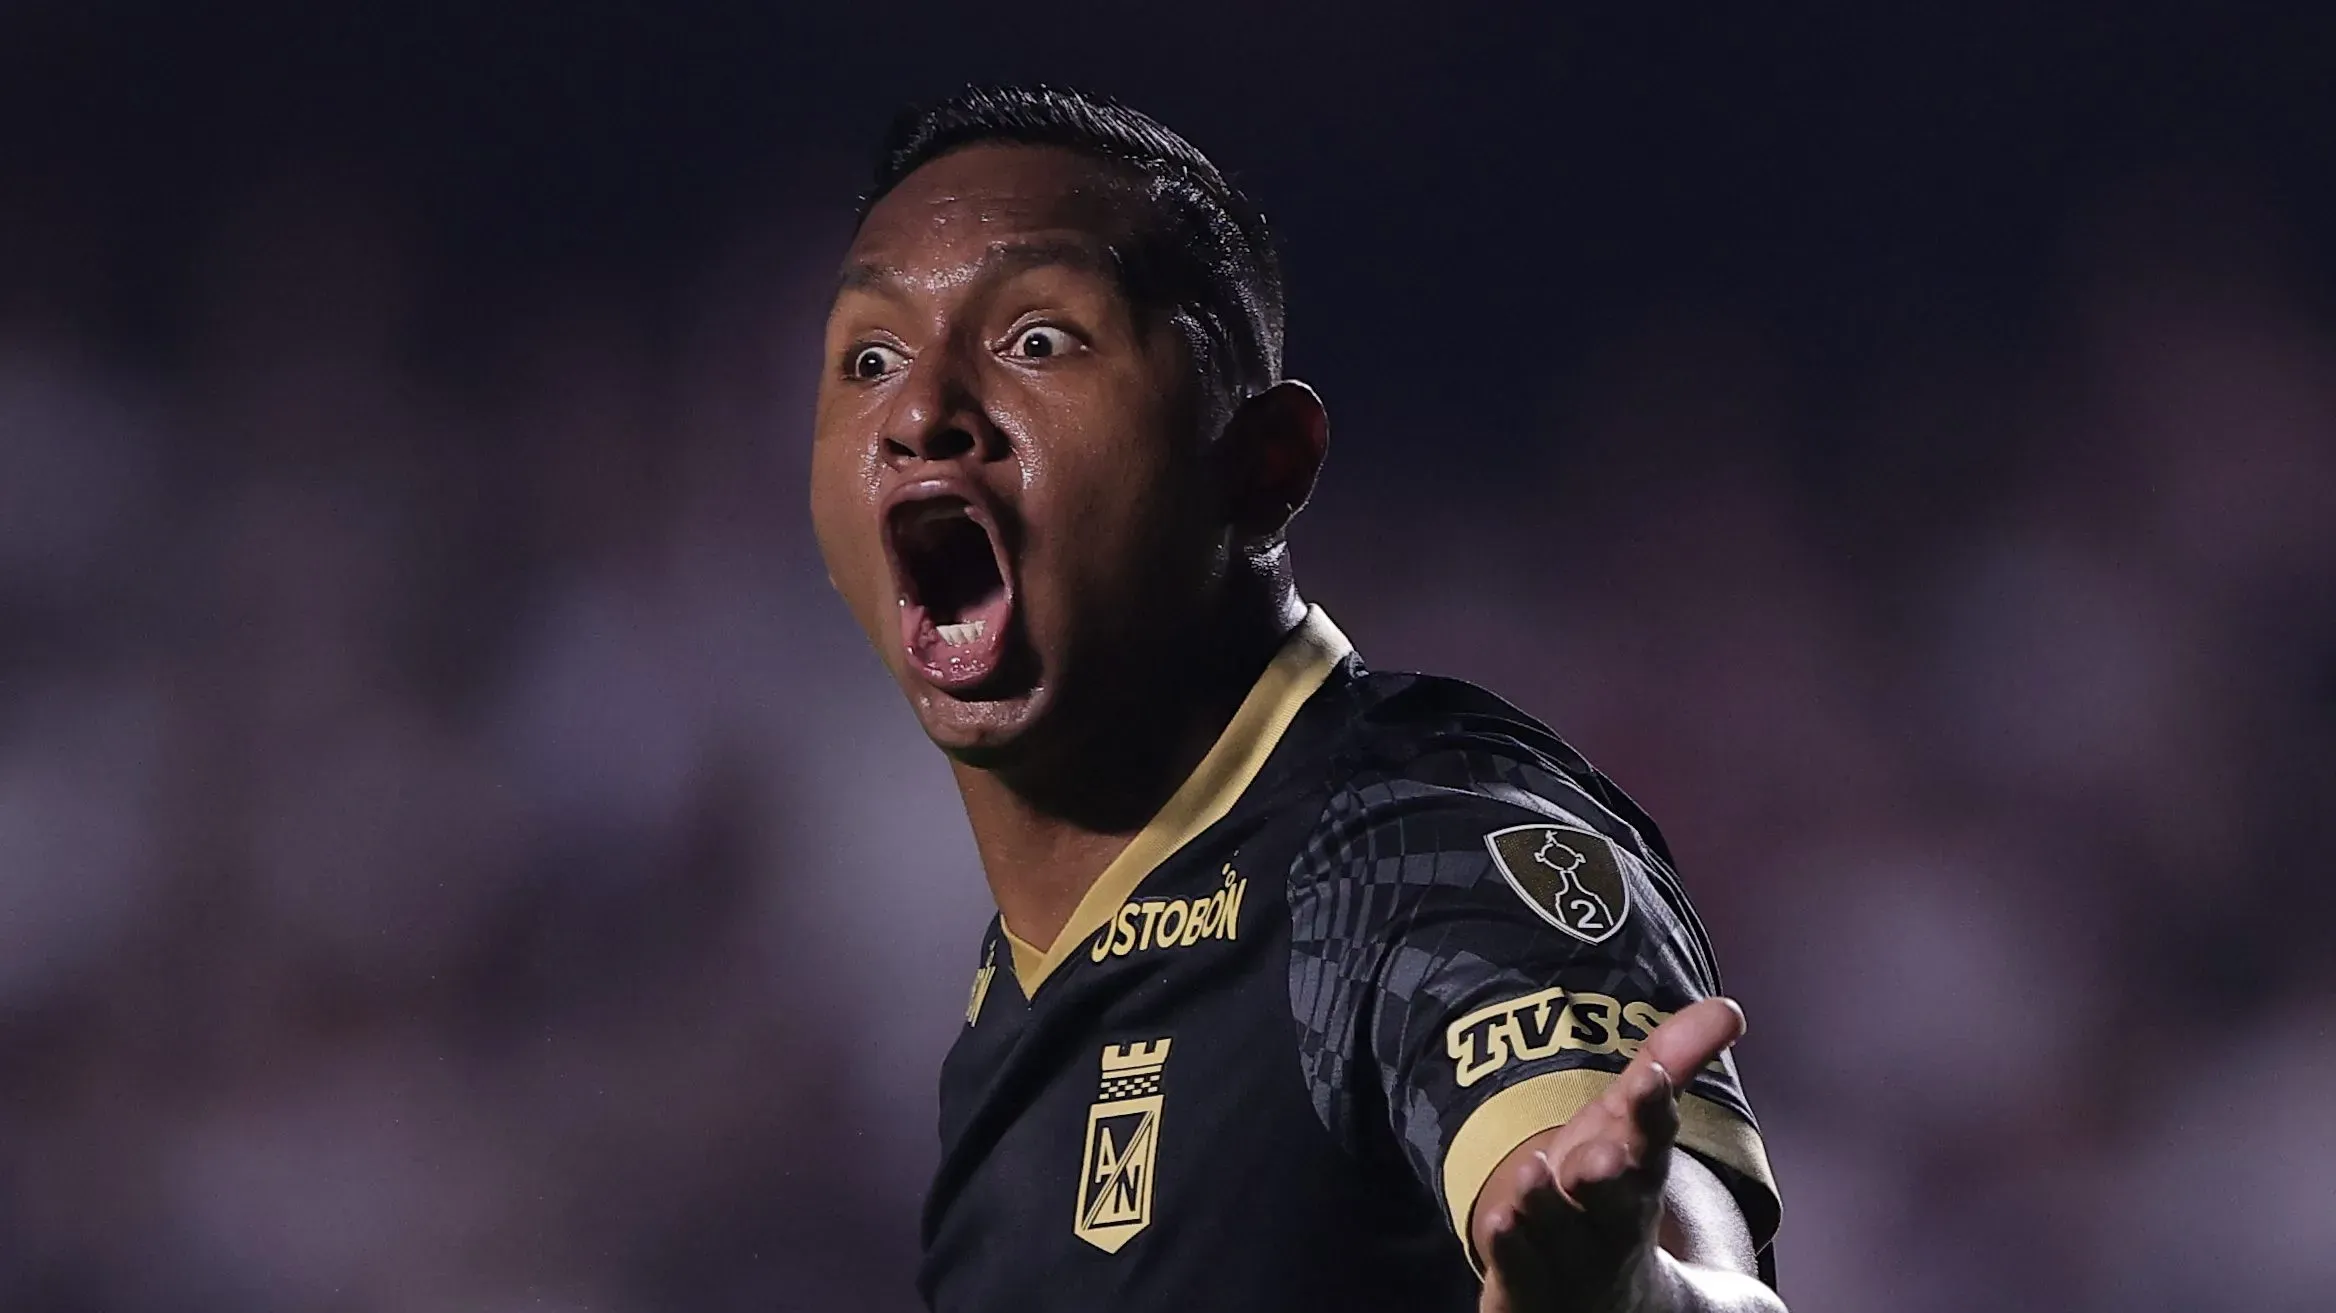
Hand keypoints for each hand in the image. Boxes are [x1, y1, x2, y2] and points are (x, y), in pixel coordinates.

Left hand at [1471, 997, 1747, 1312]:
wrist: (1594, 1297)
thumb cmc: (1609, 1196)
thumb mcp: (1630, 1125)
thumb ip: (1670, 1063)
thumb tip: (1728, 1009)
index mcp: (1643, 1178)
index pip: (1654, 1141)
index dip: (1653, 1111)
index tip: (1650, 1078)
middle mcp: (1612, 1222)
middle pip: (1617, 1201)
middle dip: (1610, 1178)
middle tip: (1603, 1155)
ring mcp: (1571, 1260)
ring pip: (1562, 1234)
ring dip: (1548, 1207)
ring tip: (1531, 1174)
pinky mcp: (1526, 1287)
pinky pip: (1518, 1270)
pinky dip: (1511, 1249)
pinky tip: (1497, 1222)